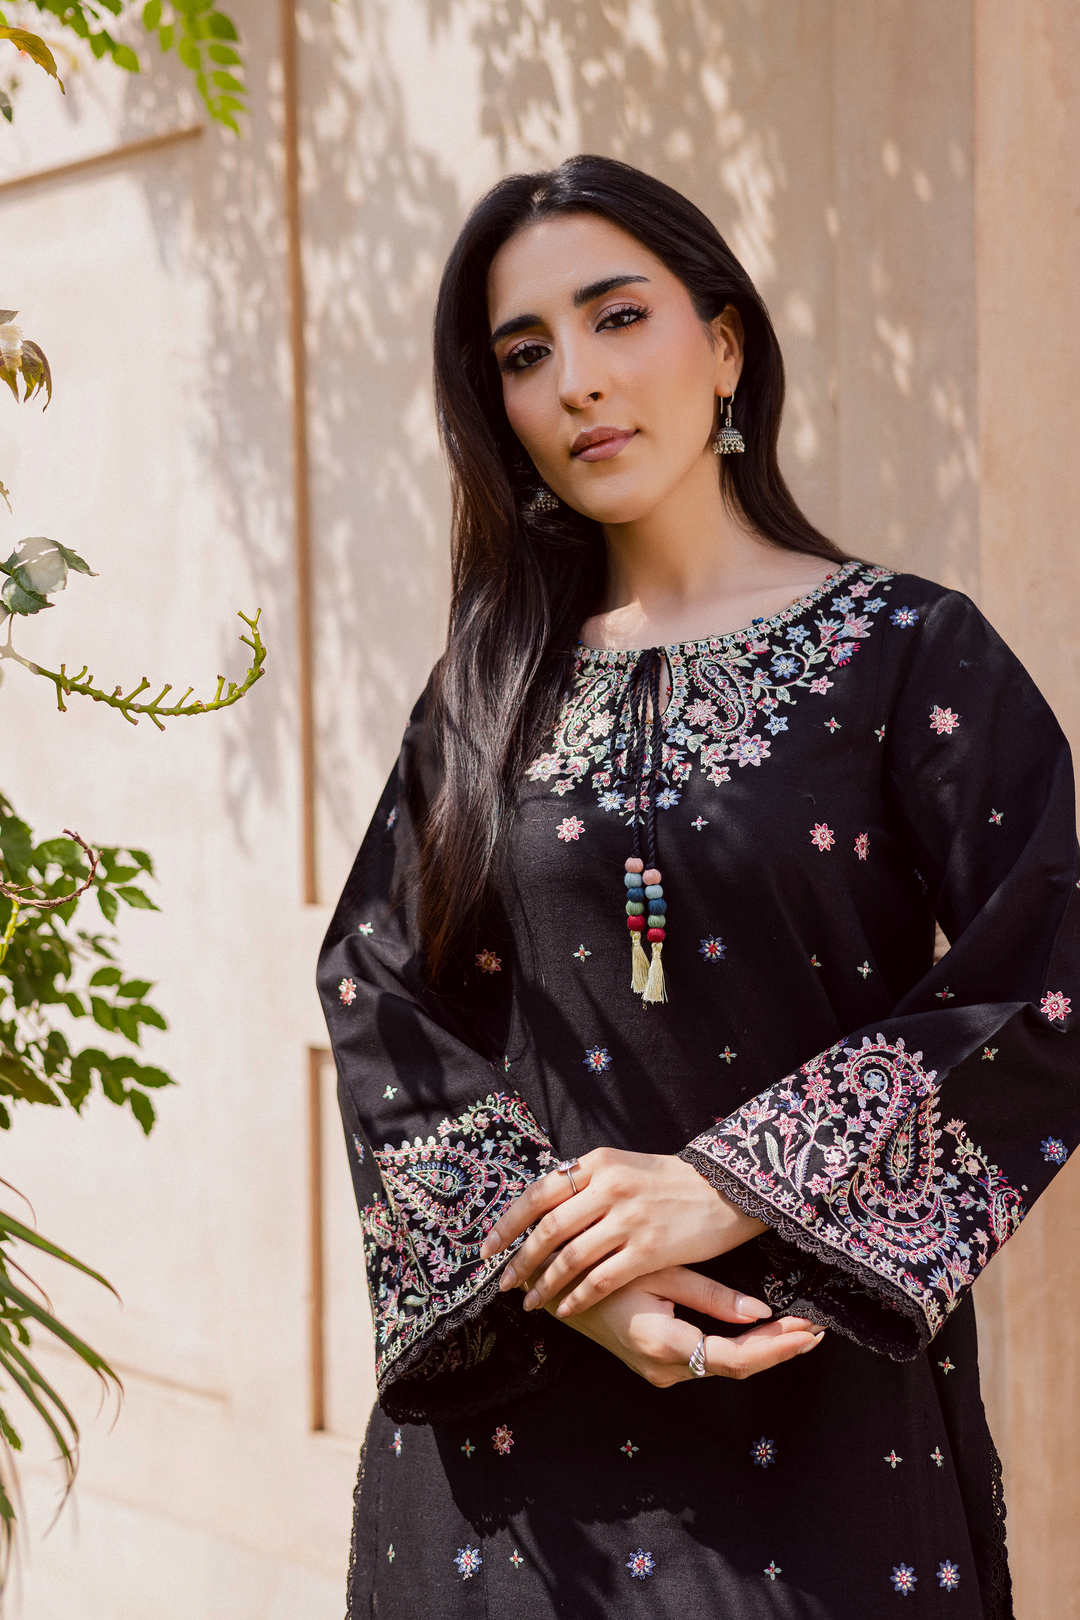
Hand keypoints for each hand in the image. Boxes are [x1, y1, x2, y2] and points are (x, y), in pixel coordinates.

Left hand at [479, 1148, 765, 1317]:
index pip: (539, 1193)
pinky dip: (577, 1297)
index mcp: (598, 1164)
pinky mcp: (649, 1249)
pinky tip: (566, 1310)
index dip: (509, 1223)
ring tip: (529, 1303)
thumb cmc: (671, 1182)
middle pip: (549, 1229)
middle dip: (519, 1259)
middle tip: (502, 1282)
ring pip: (570, 1257)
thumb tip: (543, 1206)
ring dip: (544, 1284)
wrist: (727, 1190)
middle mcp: (608, 1187)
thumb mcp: (624, 1168)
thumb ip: (586, 1183)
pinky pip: (601, 1279)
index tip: (487, 1247)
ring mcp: (629, 1219)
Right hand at [539, 1264, 822, 1386]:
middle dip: (778, 1349)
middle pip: (735, 1366)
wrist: (553, 1291)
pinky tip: (765, 1331)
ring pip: (724, 1366)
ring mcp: (661, 1371)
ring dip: (763, 1349)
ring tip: (801, 1328)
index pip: (734, 1357)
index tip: (808, 1330)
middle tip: (817, 1330)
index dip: (775, 1347)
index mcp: (662, 1343)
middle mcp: (664, 1369)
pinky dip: (740, 1347)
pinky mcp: (661, 1363)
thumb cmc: (600, 1271)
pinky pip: (709, 1360)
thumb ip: (709, 1295)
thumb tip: (761, 1313)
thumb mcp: (657, 1271)